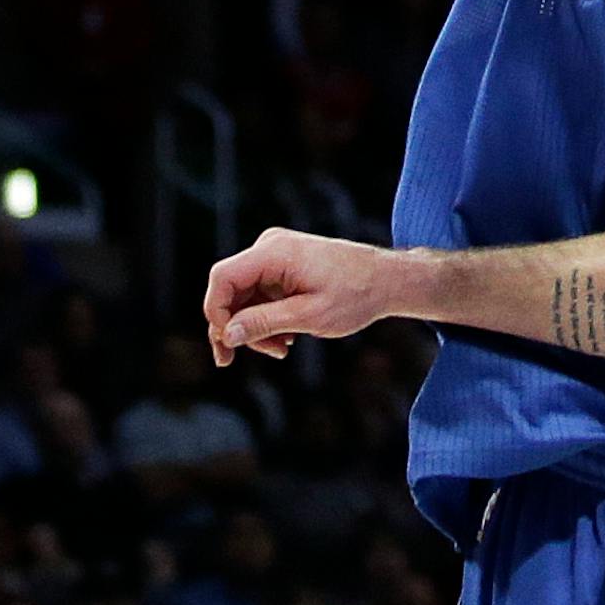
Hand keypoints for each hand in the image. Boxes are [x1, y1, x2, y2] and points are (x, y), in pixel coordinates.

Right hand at [203, 228, 397, 363]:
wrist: (388, 280)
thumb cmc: (356, 294)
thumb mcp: (309, 316)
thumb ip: (265, 323)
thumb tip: (227, 334)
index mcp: (275, 252)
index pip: (223, 278)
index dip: (216, 313)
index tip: (228, 345)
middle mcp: (270, 247)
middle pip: (231, 290)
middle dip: (239, 327)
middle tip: (255, 356)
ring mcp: (276, 255)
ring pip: (244, 297)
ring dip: (256, 327)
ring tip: (283, 348)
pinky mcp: (282, 266)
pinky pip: (259, 294)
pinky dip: (267, 318)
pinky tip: (288, 337)